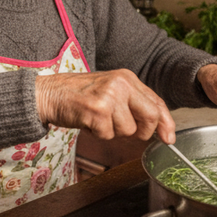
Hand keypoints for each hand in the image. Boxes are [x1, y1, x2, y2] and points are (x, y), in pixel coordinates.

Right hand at [35, 70, 176, 143]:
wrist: (48, 94)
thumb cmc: (78, 95)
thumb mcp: (110, 91)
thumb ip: (133, 104)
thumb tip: (157, 127)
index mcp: (127, 78)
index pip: (156, 102)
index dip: (166, 123)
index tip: (169, 138)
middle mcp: (122, 83)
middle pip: (150, 116)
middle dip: (142, 132)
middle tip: (124, 131)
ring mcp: (110, 96)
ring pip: (128, 130)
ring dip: (112, 132)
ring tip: (97, 119)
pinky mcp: (97, 110)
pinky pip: (108, 135)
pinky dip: (98, 134)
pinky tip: (88, 121)